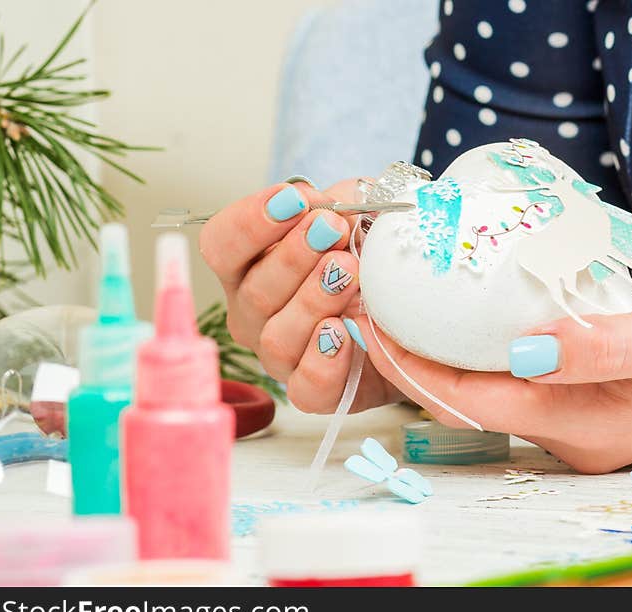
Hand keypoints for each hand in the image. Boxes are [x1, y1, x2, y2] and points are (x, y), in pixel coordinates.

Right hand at [199, 179, 403, 412]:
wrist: (408, 318)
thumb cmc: (370, 263)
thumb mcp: (360, 218)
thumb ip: (345, 204)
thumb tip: (335, 203)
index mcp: (251, 267)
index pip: (223, 245)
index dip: (251, 221)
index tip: (296, 200)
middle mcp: (255, 314)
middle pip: (252, 290)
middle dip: (294, 255)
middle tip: (333, 229)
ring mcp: (280, 356)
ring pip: (277, 336)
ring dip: (314, 300)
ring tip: (350, 273)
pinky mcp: (315, 391)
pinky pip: (306, 386)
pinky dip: (324, 360)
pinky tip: (344, 333)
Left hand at [353, 269, 631, 472]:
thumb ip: (606, 348)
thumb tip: (527, 349)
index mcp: (589, 424)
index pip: (475, 400)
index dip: (417, 368)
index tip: (373, 326)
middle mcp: (576, 433)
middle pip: (472, 401)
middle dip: (416, 362)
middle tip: (372, 308)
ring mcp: (583, 421)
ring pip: (491, 391)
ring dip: (445, 354)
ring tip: (406, 306)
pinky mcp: (594, 401)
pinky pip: (519, 379)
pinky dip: (483, 350)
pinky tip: (468, 316)